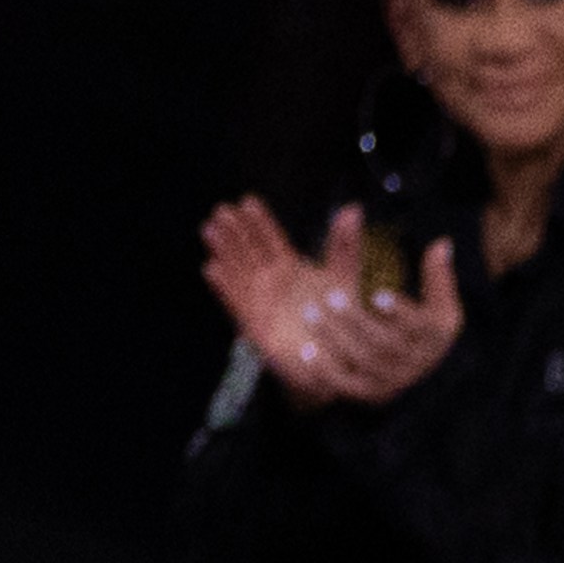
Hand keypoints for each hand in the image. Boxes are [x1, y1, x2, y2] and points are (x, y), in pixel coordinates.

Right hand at [201, 201, 461, 408]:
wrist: (337, 363)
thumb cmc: (339, 319)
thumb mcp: (343, 278)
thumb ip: (344, 246)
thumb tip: (352, 208)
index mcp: (289, 268)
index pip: (270, 239)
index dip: (259, 221)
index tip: (248, 200)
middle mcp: (270, 282)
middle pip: (249, 251)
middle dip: (235, 232)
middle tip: (223, 210)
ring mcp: (260, 302)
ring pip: (238, 272)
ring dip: (224, 252)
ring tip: (210, 230)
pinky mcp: (256, 326)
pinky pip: (237, 304)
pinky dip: (225, 287)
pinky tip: (211, 269)